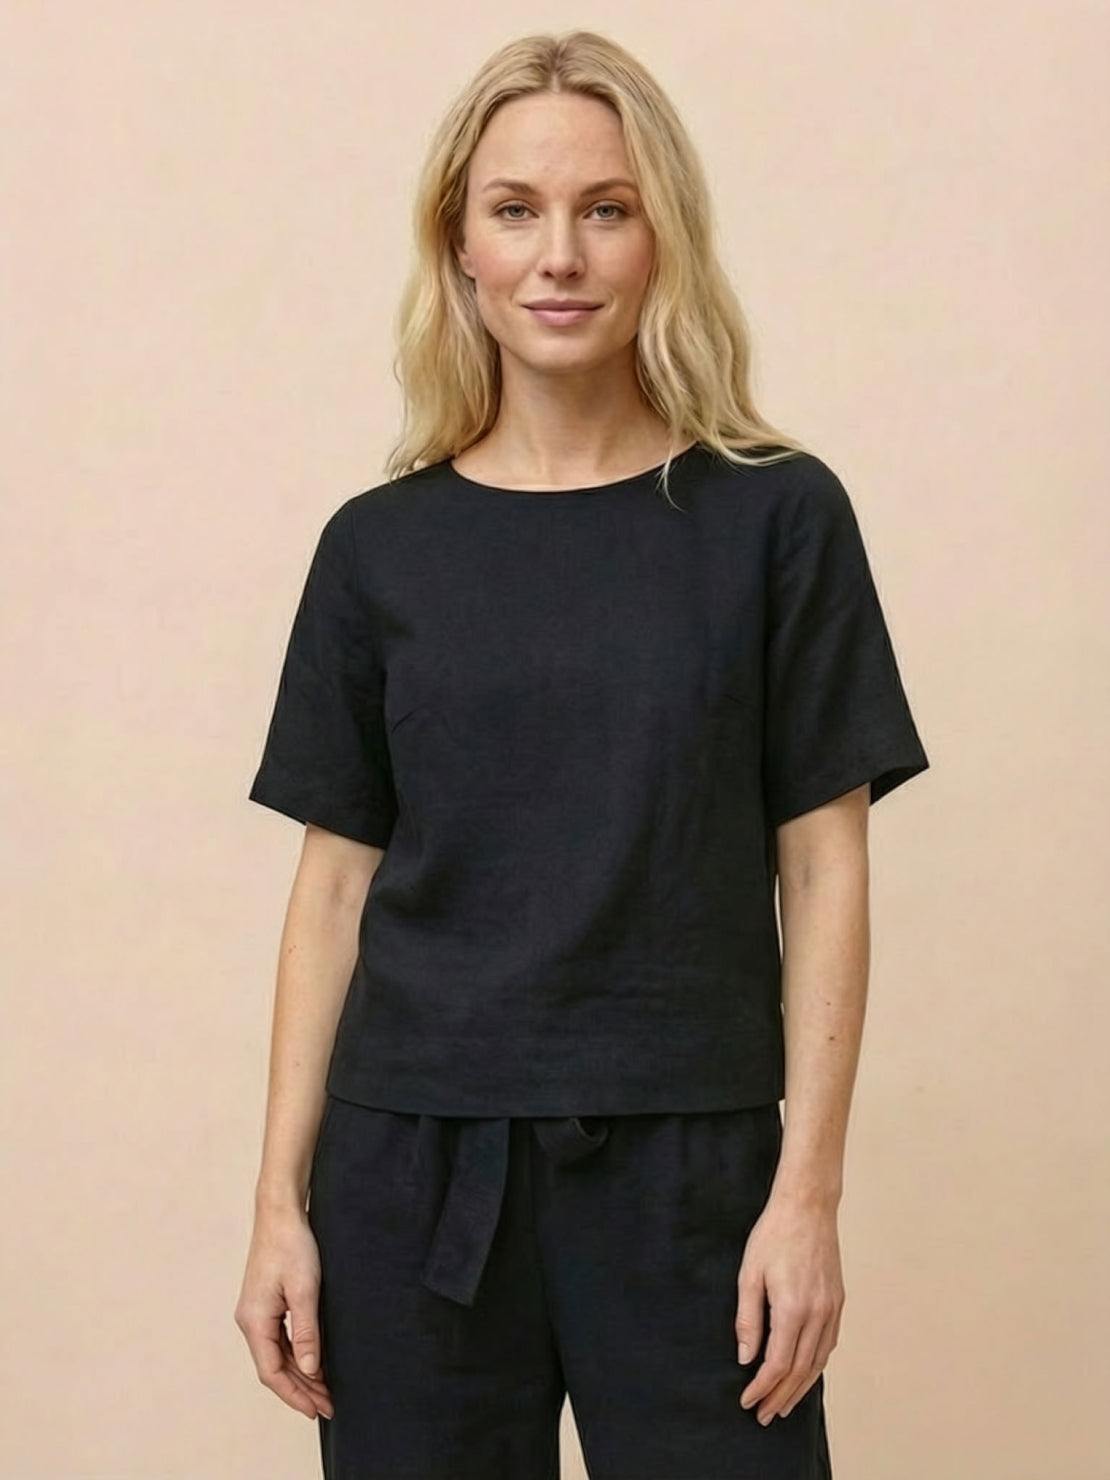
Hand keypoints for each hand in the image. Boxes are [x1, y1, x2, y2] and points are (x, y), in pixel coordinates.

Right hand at [234, 1204, 334, 1421]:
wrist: (281, 1213)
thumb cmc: (292, 1245)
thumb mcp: (305, 1290)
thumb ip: (306, 1332)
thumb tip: (310, 1370)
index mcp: (254, 1321)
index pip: (272, 1372)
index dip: (295, 1395)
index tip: (317, 1410)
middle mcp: (250, 1321)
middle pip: (274, 1367)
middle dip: (301, 1389)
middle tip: (328, 1404)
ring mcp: (256, 1312)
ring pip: (276, 1355)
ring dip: (300, 1374)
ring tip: (324, 1390)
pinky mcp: (265, 1303)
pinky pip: (278, 1340)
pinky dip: (296, 1355)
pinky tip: (313, 1362)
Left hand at [734, 1194, 843, 1424]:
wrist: (808, 1206)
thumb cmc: (773, 1235)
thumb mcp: (749, 1274)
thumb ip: (748, 1318)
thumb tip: (746, 1357)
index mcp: (793, 1308)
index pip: (778, 1363)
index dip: (762, 1387)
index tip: (747, 1401)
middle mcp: (818, 1314)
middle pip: (800, 1370)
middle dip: (781, 1396)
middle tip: (764, 1416)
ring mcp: (832, 1308)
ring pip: (818, 1361)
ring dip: (801, 1388)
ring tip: (784, 1406)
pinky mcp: (838, 1301)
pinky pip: (829, 1344)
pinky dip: (816, 1366)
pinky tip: (805, 1374)